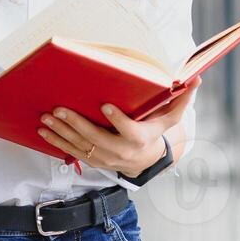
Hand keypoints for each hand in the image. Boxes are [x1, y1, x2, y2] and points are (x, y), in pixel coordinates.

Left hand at [38, 76, 200, 177]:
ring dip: (61, 133)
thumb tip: (196, 80)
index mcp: (139, 139)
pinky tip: (43, 131)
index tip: (105, 106)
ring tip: (46, 118)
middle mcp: (120, 151)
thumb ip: (181, 101)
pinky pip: (72, 152)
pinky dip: (56, 142)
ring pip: (80, 146)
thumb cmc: (154, 132)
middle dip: (76, 124)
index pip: (128, 131)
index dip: (117, 120)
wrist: (143, 161)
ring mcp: (104, 158)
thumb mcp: (169, 119)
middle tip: (60, 109)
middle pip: (97, 139)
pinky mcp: (92, 160)